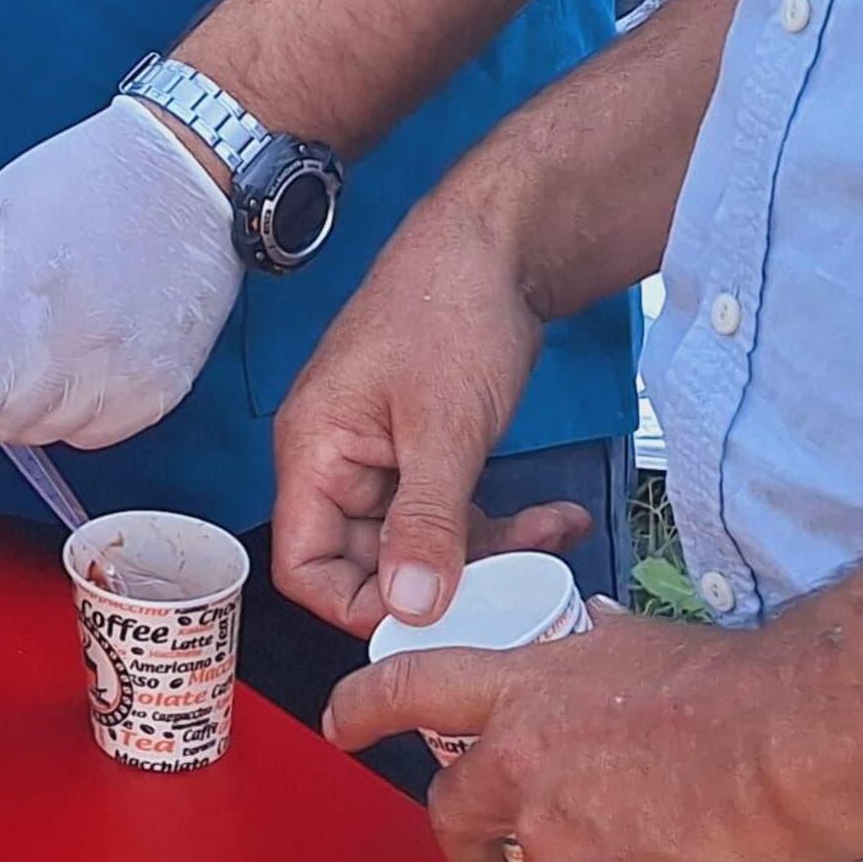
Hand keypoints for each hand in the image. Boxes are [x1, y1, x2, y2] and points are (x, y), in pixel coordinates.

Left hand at [0, 98, 243, 466]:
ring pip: (39, 435)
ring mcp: (122, 380)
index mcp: (21, 300)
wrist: (185, 175)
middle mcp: (73, 352)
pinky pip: (89, 434)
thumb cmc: (85, 181)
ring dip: (18, 406)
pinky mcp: (158, 394)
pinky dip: (70, 410)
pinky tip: (79, 353)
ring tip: (38, 336)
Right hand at [265, 206, 598, 639]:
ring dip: (486, 553)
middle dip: (442, 581)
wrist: (498, 245)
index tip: (433, 616)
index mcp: (315, 451)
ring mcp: (384, 455)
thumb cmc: (451, 309)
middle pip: (368, 564)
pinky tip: (555, 518)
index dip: (361, 604)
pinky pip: (453, 513)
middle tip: (511, 585)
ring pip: (421, 543)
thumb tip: (410, 609)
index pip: (307, 566)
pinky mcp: (426, 449)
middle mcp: (338, 460)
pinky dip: (503, 524)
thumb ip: (425, 524)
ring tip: (550, 540)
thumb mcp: (444, 429)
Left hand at [324, 606, 838, 861]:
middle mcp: (518, 774)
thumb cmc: (729, 691)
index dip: (363, 707)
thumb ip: (591, 658)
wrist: (785, 752)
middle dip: (459, 847)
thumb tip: (592, 646)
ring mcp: (553, 849)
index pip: (409, 690)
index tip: (340, 724)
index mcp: (519, 695)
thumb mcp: (634, 646)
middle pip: (454, 818)